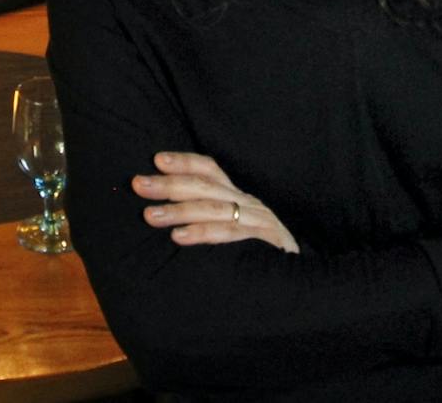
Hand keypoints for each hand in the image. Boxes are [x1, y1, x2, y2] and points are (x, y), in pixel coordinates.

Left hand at [132, 151, 298, 254]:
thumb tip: (162, 211)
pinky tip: (178, 237)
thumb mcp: (234, 229)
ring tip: (150, 215)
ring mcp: (258, 221)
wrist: (303, 283)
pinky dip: (203, 233)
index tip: (156, 159)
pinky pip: (230, 234)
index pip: (210, 169)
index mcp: (238, 197)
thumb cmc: (259, 255)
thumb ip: (208, 219)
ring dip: (179, 210)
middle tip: (138, 185)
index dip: (184, 161)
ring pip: (214, 208)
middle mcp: (248, 203)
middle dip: (169, 184)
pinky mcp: (266, 242)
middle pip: (205, 186)